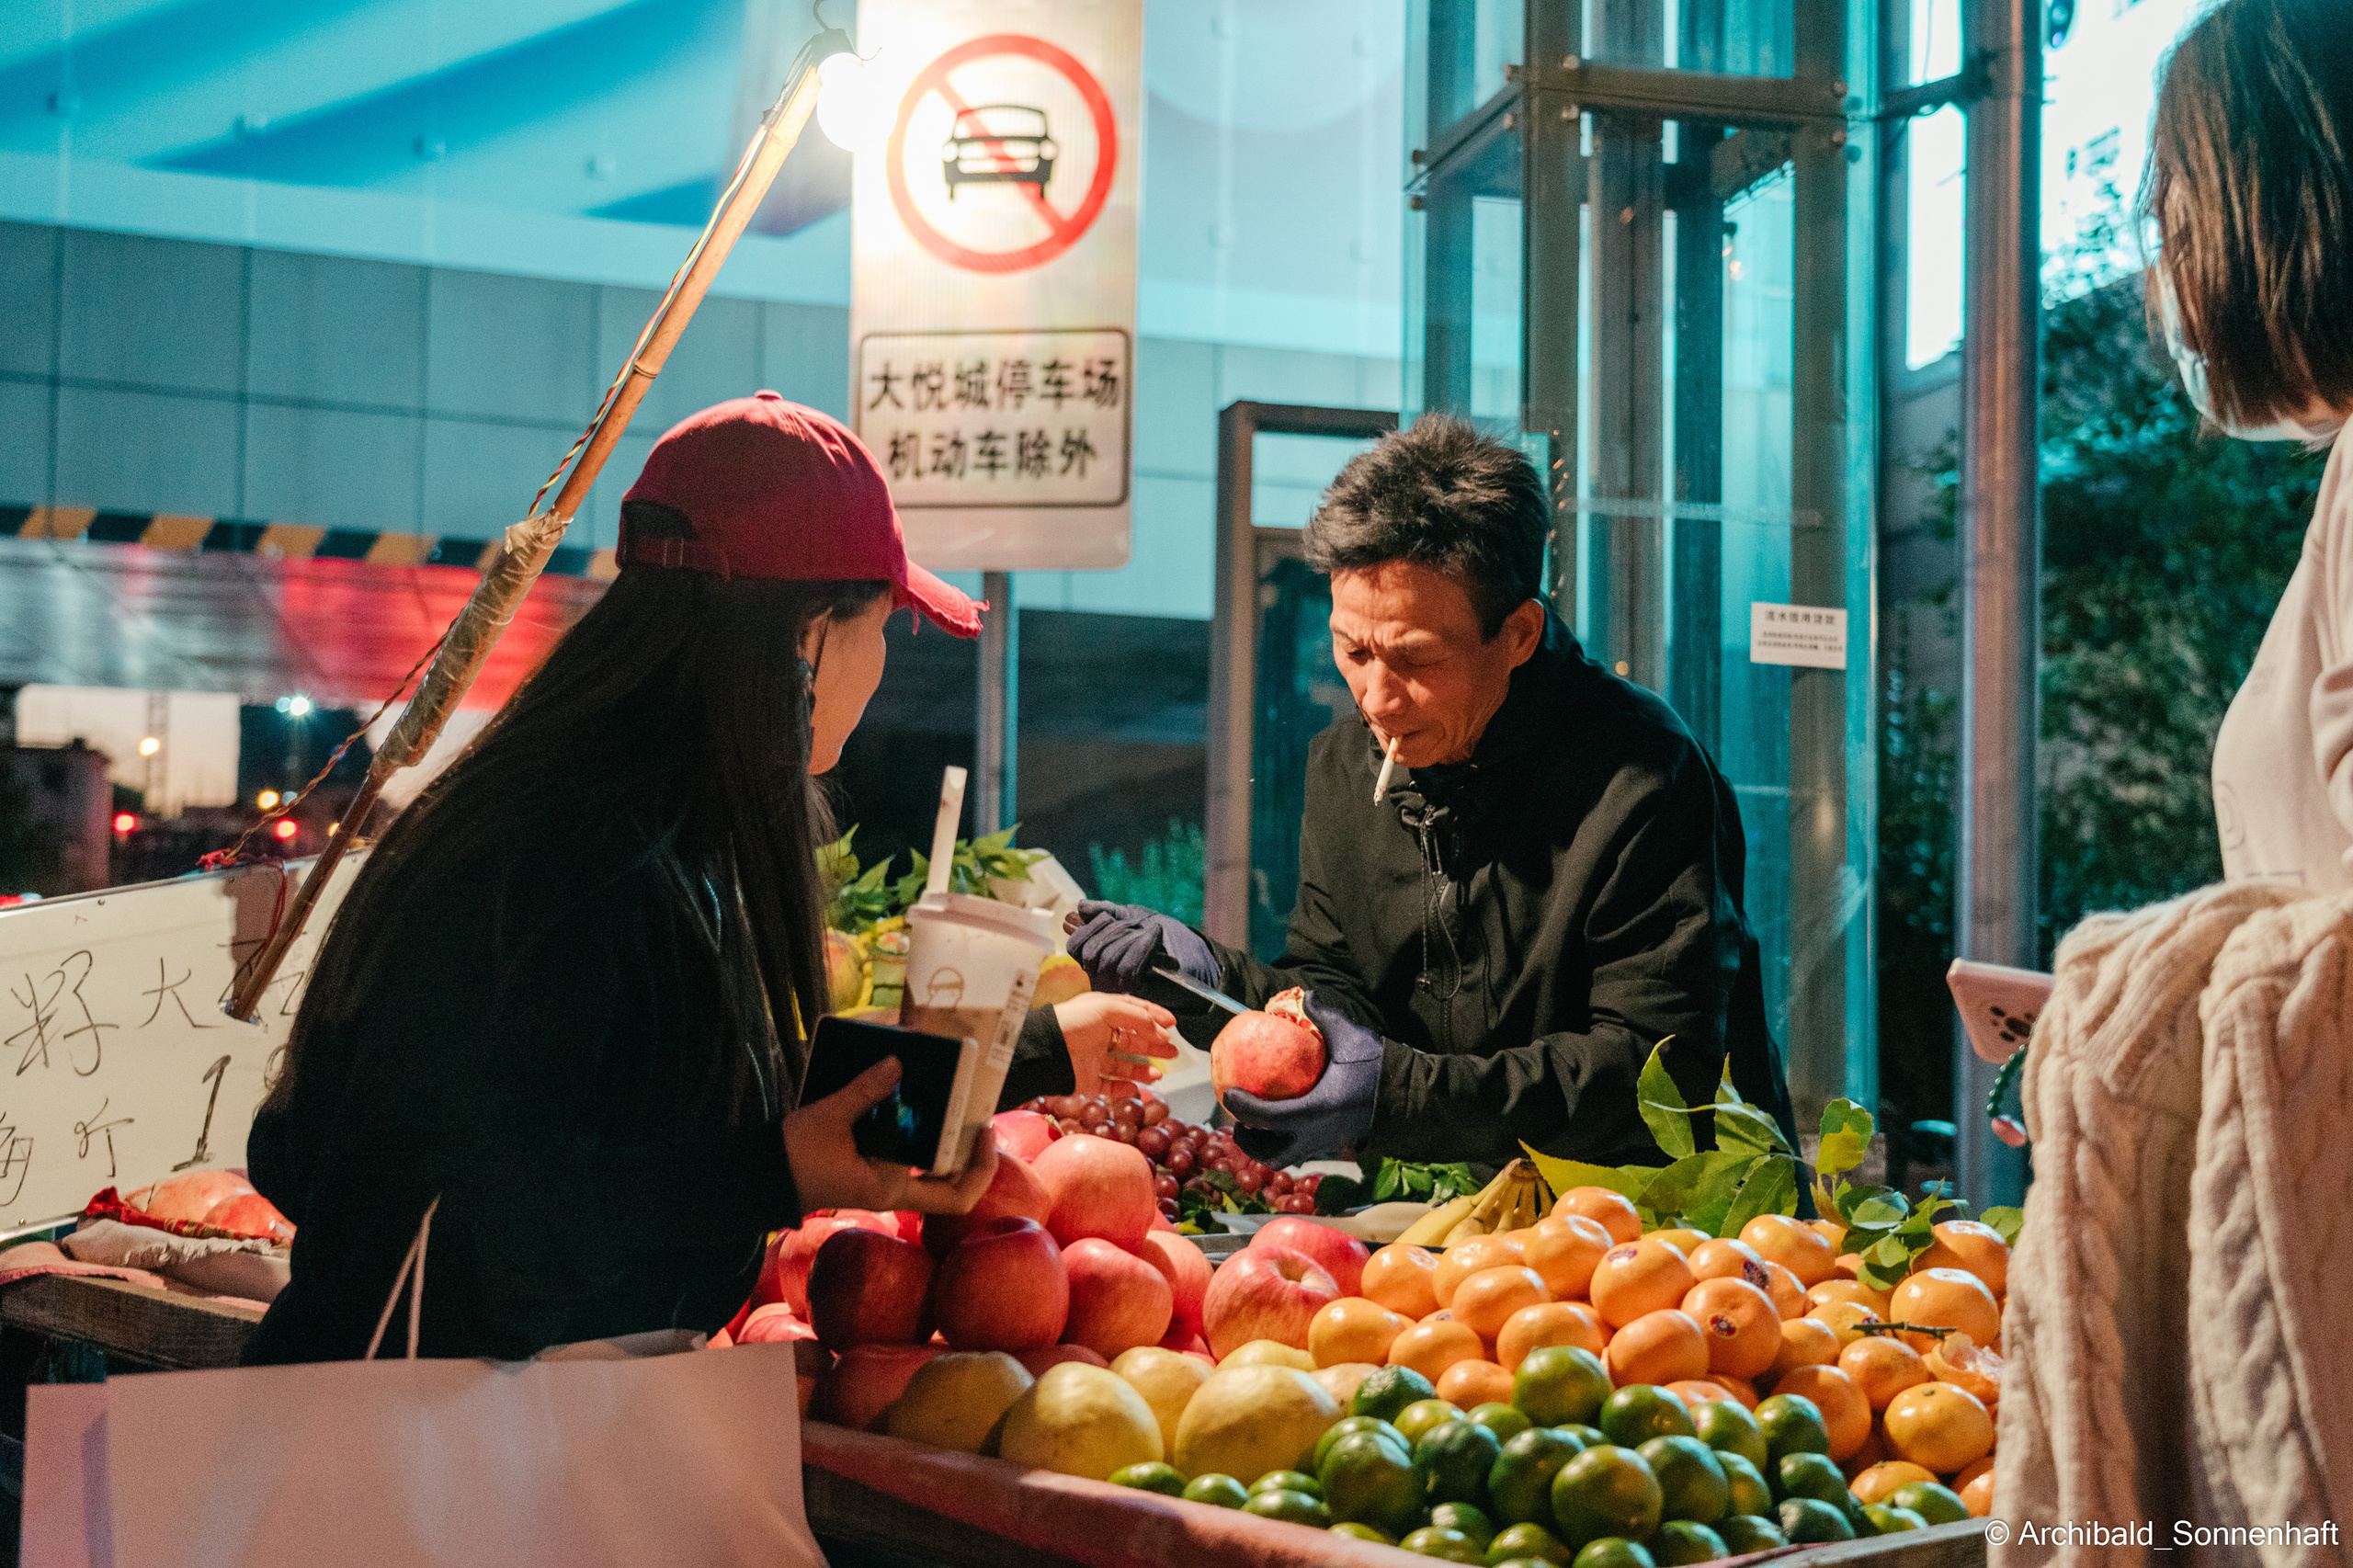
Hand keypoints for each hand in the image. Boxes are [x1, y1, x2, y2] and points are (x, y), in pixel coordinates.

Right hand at [782, 1058, 999, 1215]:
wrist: (758, 1176)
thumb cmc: (792, 1156)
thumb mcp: (829, 1118)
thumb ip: (865, 1091)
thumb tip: (898, 1063)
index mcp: (892, 1187)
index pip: (956, 1196)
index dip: (981, 1166)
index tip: (985, 1128)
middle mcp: (894, 1188)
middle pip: (952, 1181)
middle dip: (969, 1146)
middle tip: (975, 1106)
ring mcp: (882, 1179)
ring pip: (930, 1164)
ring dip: (944, 1134)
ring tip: (952, 1094)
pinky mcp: (870, 1166)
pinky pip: (906, 1150)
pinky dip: (915, 1127)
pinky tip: (913, 1098)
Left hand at [1053, 992, 1178, 1098]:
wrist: (1045, 1049)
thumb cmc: (1072, 1022)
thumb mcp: (1107, 1008)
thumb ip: (1138, 1017)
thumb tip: (1160, 1031)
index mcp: (1102, 1012)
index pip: (1133, 1011)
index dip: (1154, 1016)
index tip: (1173, 1023)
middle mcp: (1098, 1034)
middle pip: (1132, 1040)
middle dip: (1154, 1045)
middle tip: (1173, 1051)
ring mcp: (1093, 1057)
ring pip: (1124, 1065)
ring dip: (1143, 1069)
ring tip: (1160, 1074)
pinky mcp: (1087, 1079)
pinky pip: (1109, 1086)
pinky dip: (1124, 1088)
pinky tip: (1137, 1088)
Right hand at [1067, 901, 1219, 995]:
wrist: (1196, 958)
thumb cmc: (1166, 938)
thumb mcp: (1134, 916)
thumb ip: (1108, 911)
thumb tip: (1080, 907)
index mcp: (1097, 959)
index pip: (1076, 946)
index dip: (1090, 927)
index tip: (1110, 917)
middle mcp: (1103, 977)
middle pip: (1092, 952)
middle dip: (1115, 930)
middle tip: (1134, 922)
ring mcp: (1120, 988)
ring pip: (1110, 960)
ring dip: (1130, 937)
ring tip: (1148, 929)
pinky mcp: (1139, 995)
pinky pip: (1130, 970)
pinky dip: (1142, 946)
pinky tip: (1154, 935)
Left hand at [1222, 992, 1383, 1166]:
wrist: (1412, 1097)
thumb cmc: (1380, 1068)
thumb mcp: (1352, 1037)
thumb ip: (1324, 1016)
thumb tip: (1305, 994)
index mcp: (1316, 1111)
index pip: (1268, 1117)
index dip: (1242, 1108)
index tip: (1227, 1093)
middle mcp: (1319, 1135)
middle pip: (1273, 1154)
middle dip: (1251, 1144)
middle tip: (1239, 1123)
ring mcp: (1329, 1145)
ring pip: (1289, 1156)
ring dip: (1268, 1145)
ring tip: (1257, 1125)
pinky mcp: (1337, 1145)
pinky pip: (1305, 1149)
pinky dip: (1288, 1139)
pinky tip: (1286, 1119)